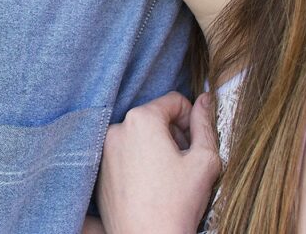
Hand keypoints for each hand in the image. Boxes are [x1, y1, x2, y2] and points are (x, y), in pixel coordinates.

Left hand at [96, 92, 220, 233]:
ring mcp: (104, 150)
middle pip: (154, 118)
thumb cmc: (177, 205)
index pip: (174, 101)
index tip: (196, 143)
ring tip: (168, 178)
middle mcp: (116, 128)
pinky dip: (140, 163)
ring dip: (157, 149)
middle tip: (185, 163)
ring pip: (139, 137)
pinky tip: (151, 187)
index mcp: (141, 119)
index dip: (192, 119)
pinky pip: (124, 155)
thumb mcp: (204, 160)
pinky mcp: (99, 170)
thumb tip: (205, 100)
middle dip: (173, 135)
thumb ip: (205, 124)